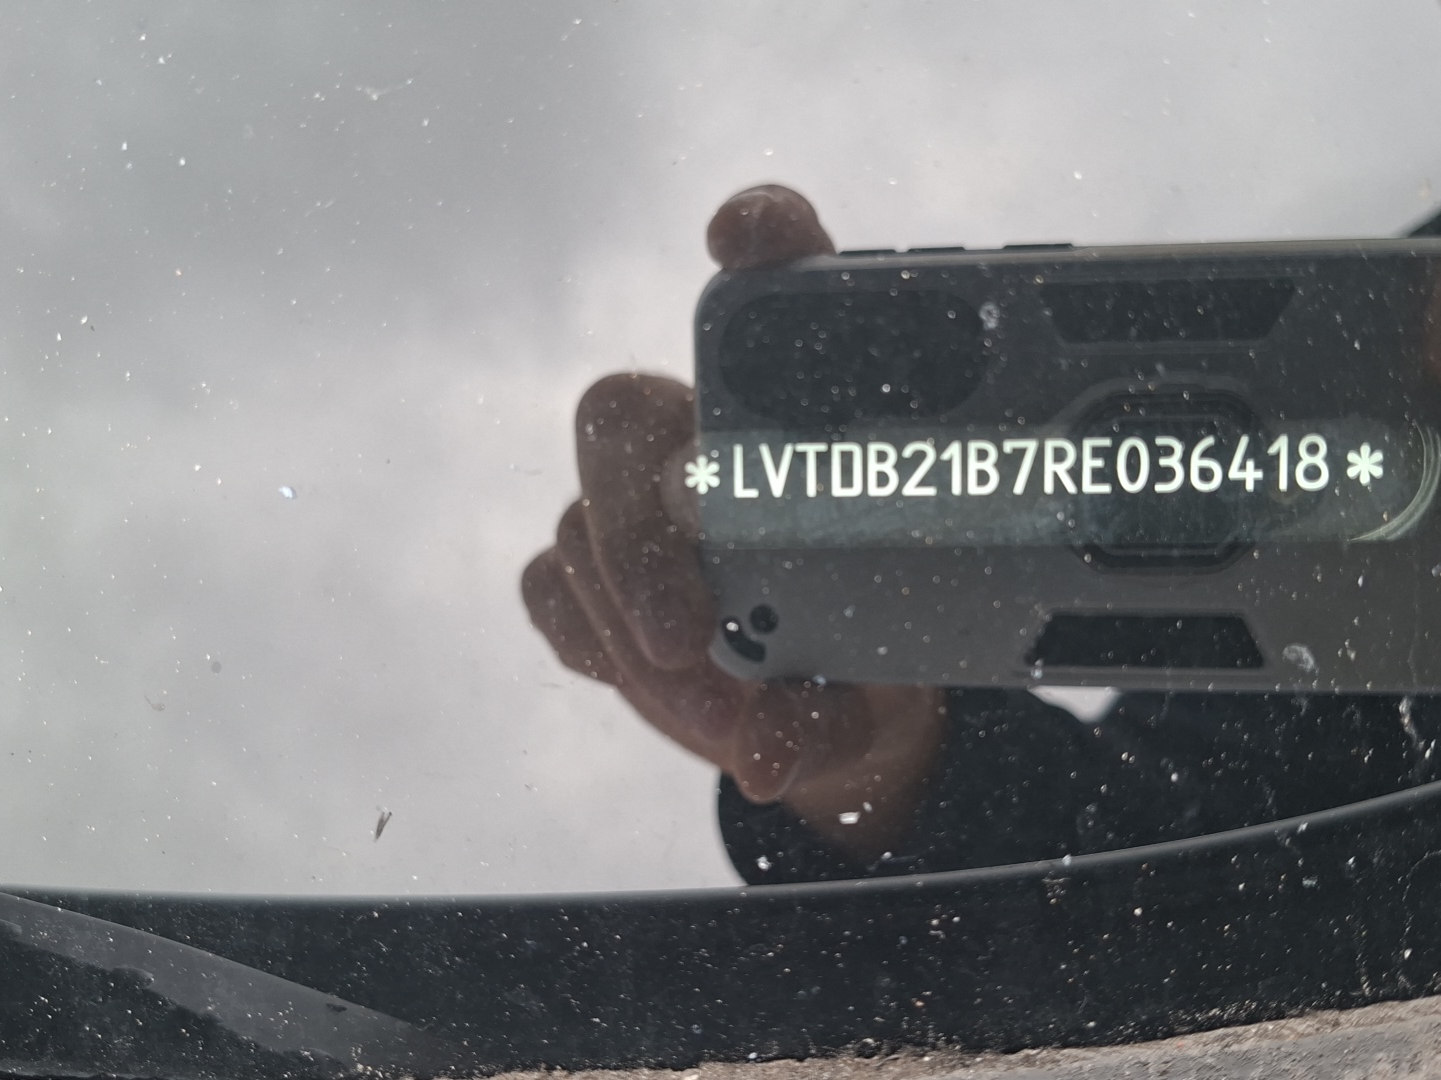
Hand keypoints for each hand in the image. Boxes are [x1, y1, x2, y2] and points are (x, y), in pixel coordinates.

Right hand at [522, 186, 947, 854]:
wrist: (843, 720)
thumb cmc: (881, 652)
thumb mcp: (889, 677)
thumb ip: (836, 704)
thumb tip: (775, 754)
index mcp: (801, 408)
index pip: (778, 276)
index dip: (758, 236)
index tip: (737, 239)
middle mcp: (702, 430)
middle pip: (619, 415)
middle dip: (639, 531)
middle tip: (685, 635)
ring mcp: (634, 500)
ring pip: (579, 524)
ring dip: (634, 634)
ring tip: (725, 718)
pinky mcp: (587, 574)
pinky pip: (552, 589)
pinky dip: (597, 648)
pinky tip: (658, 689)